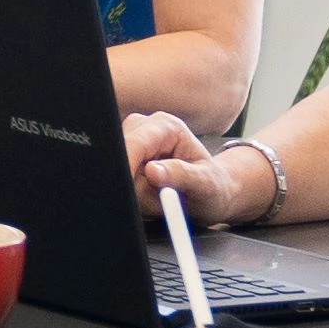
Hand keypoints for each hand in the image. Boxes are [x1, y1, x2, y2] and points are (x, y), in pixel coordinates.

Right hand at [128, 114, 270, 226]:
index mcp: (167, 127)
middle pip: (119, 155)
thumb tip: (152, 171)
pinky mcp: (124, 156)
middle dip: (133, 183)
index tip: (126, 186)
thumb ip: (181, 175)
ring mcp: (131, 141)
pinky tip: (150, 195)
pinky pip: (117, 179)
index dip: (126, 163)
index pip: (136, 141)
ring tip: (160, 196)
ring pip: (116, 171)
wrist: (209, 192)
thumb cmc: (212, 185)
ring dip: (135, 191)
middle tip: (158, 200)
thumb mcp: (205, 184)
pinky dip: (132, 194)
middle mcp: (145, 128)